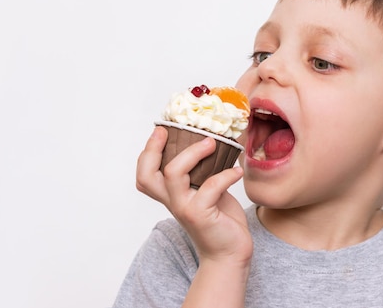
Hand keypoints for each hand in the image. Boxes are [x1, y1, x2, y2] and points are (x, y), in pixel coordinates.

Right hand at [136, 126, 252, 265]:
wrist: (230, 252)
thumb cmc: (220, 219)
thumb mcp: (208, 190)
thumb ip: (203, 172)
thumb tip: (213, 141)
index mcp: (171, 194)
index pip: (145, 173)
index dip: (148, 151)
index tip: (161, 130)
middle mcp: (172, 201)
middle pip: (147, 175)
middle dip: (154, 149)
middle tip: (171, 131)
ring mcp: (184, 208)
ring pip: (173, 174)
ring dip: (192, 153)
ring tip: (212, 143)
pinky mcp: (200, 215)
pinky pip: (210, 187)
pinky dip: (225, 175)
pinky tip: (237, 171)